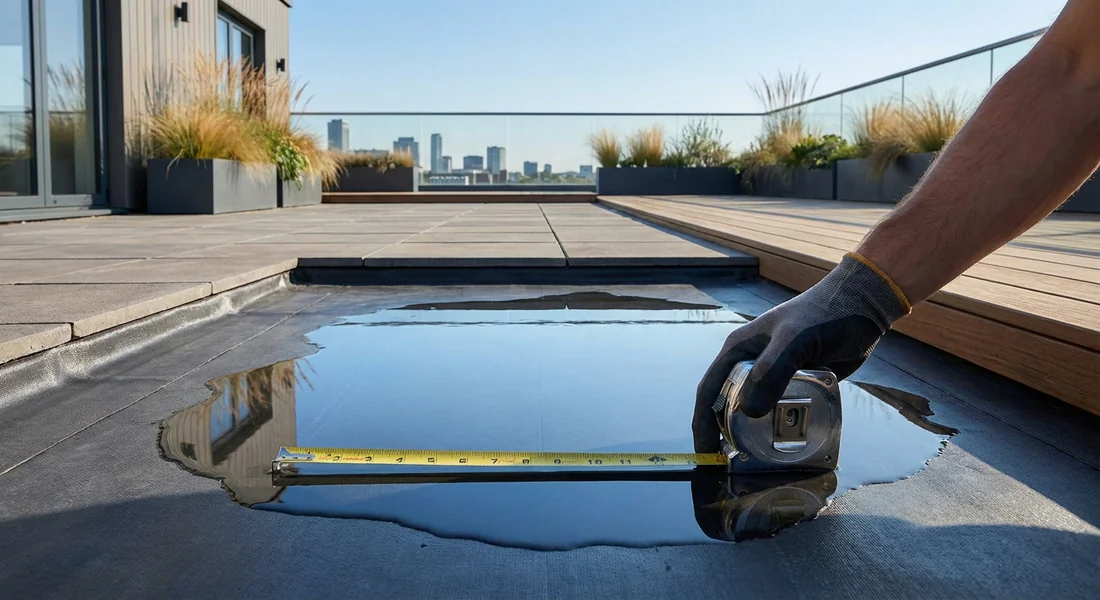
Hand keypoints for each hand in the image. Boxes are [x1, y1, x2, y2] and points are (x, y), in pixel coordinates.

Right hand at [693, 252, 911, 452]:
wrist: (862, 307)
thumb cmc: (824, 315)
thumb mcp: (794, 341)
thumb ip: (772, 372)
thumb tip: (748, 412)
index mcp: (739, 349)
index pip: (710, 389)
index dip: (703, 421)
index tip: (704, 450)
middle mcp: (751, 362)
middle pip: (728, 402)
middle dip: (724, 432)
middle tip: (728, 462)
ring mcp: (775, 373)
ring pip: (755, 408)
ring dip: (751, 432)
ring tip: (753, 459)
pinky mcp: (797, 381)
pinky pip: (780, 408)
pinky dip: (777, 426)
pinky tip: (783, 443)